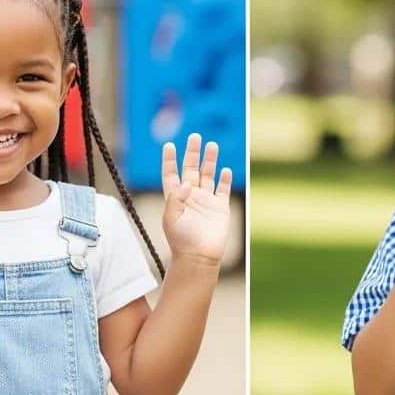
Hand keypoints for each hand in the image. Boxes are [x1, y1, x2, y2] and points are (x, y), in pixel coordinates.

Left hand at [161, 134, 231, 265]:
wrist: (199, 258)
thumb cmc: (181, 241)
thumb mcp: (171, 219)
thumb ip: (176, 199)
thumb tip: (186, 181)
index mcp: (176, 198)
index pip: (171, 174)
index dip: (170, 160)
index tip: (169, 145)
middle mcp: (191, 196)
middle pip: (191, 168)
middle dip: (193, 152)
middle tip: (195, 136)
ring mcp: (206, 201)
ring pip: (208, 175)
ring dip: (210, 160)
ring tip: (212, 145)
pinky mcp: (220, 208)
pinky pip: (223, 189)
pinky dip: (225, 179)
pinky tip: (225, 169)